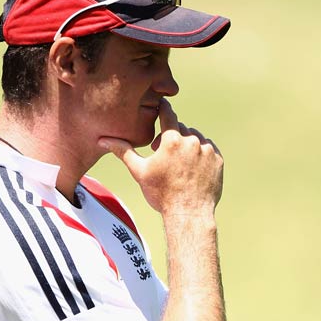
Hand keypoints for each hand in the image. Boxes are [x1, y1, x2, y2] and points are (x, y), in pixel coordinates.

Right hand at [98, 99, 223, 216]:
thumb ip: (123, 151)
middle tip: (164, 155)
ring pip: (196, 138)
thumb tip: (102, 140)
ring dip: (187, 146)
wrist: (188, 214)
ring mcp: (207, 150)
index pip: (167, 113)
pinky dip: (201, 155)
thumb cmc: (162, 194)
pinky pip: (209, 150)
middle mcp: (192, 141)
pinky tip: (192, 169)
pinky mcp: (218, 160)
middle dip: (172, 138)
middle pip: (181, 129)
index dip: (162, 109)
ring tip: (179, 164)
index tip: (161, 105)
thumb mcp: (140, 172)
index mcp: (172, 140)